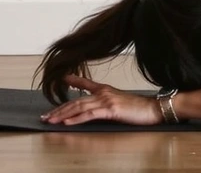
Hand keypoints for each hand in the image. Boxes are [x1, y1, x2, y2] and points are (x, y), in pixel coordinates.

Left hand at [40, 75, 163, 125]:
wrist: (152, 108)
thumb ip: (105, 99)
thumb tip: (94, 104)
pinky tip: (67, 122)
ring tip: (51, 120)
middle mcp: (104, 92)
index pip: (85, 84)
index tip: (60, 79)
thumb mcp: (119, 99)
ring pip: (80, 107)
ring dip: (63, 115)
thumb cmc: (137, 107)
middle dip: (59, 109)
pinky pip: (90, 115)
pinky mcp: (111, 110)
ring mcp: (107, 100)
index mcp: (105, 89)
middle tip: (45, 116)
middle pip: (76, 101)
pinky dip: (76, 118)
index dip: (72, 82)